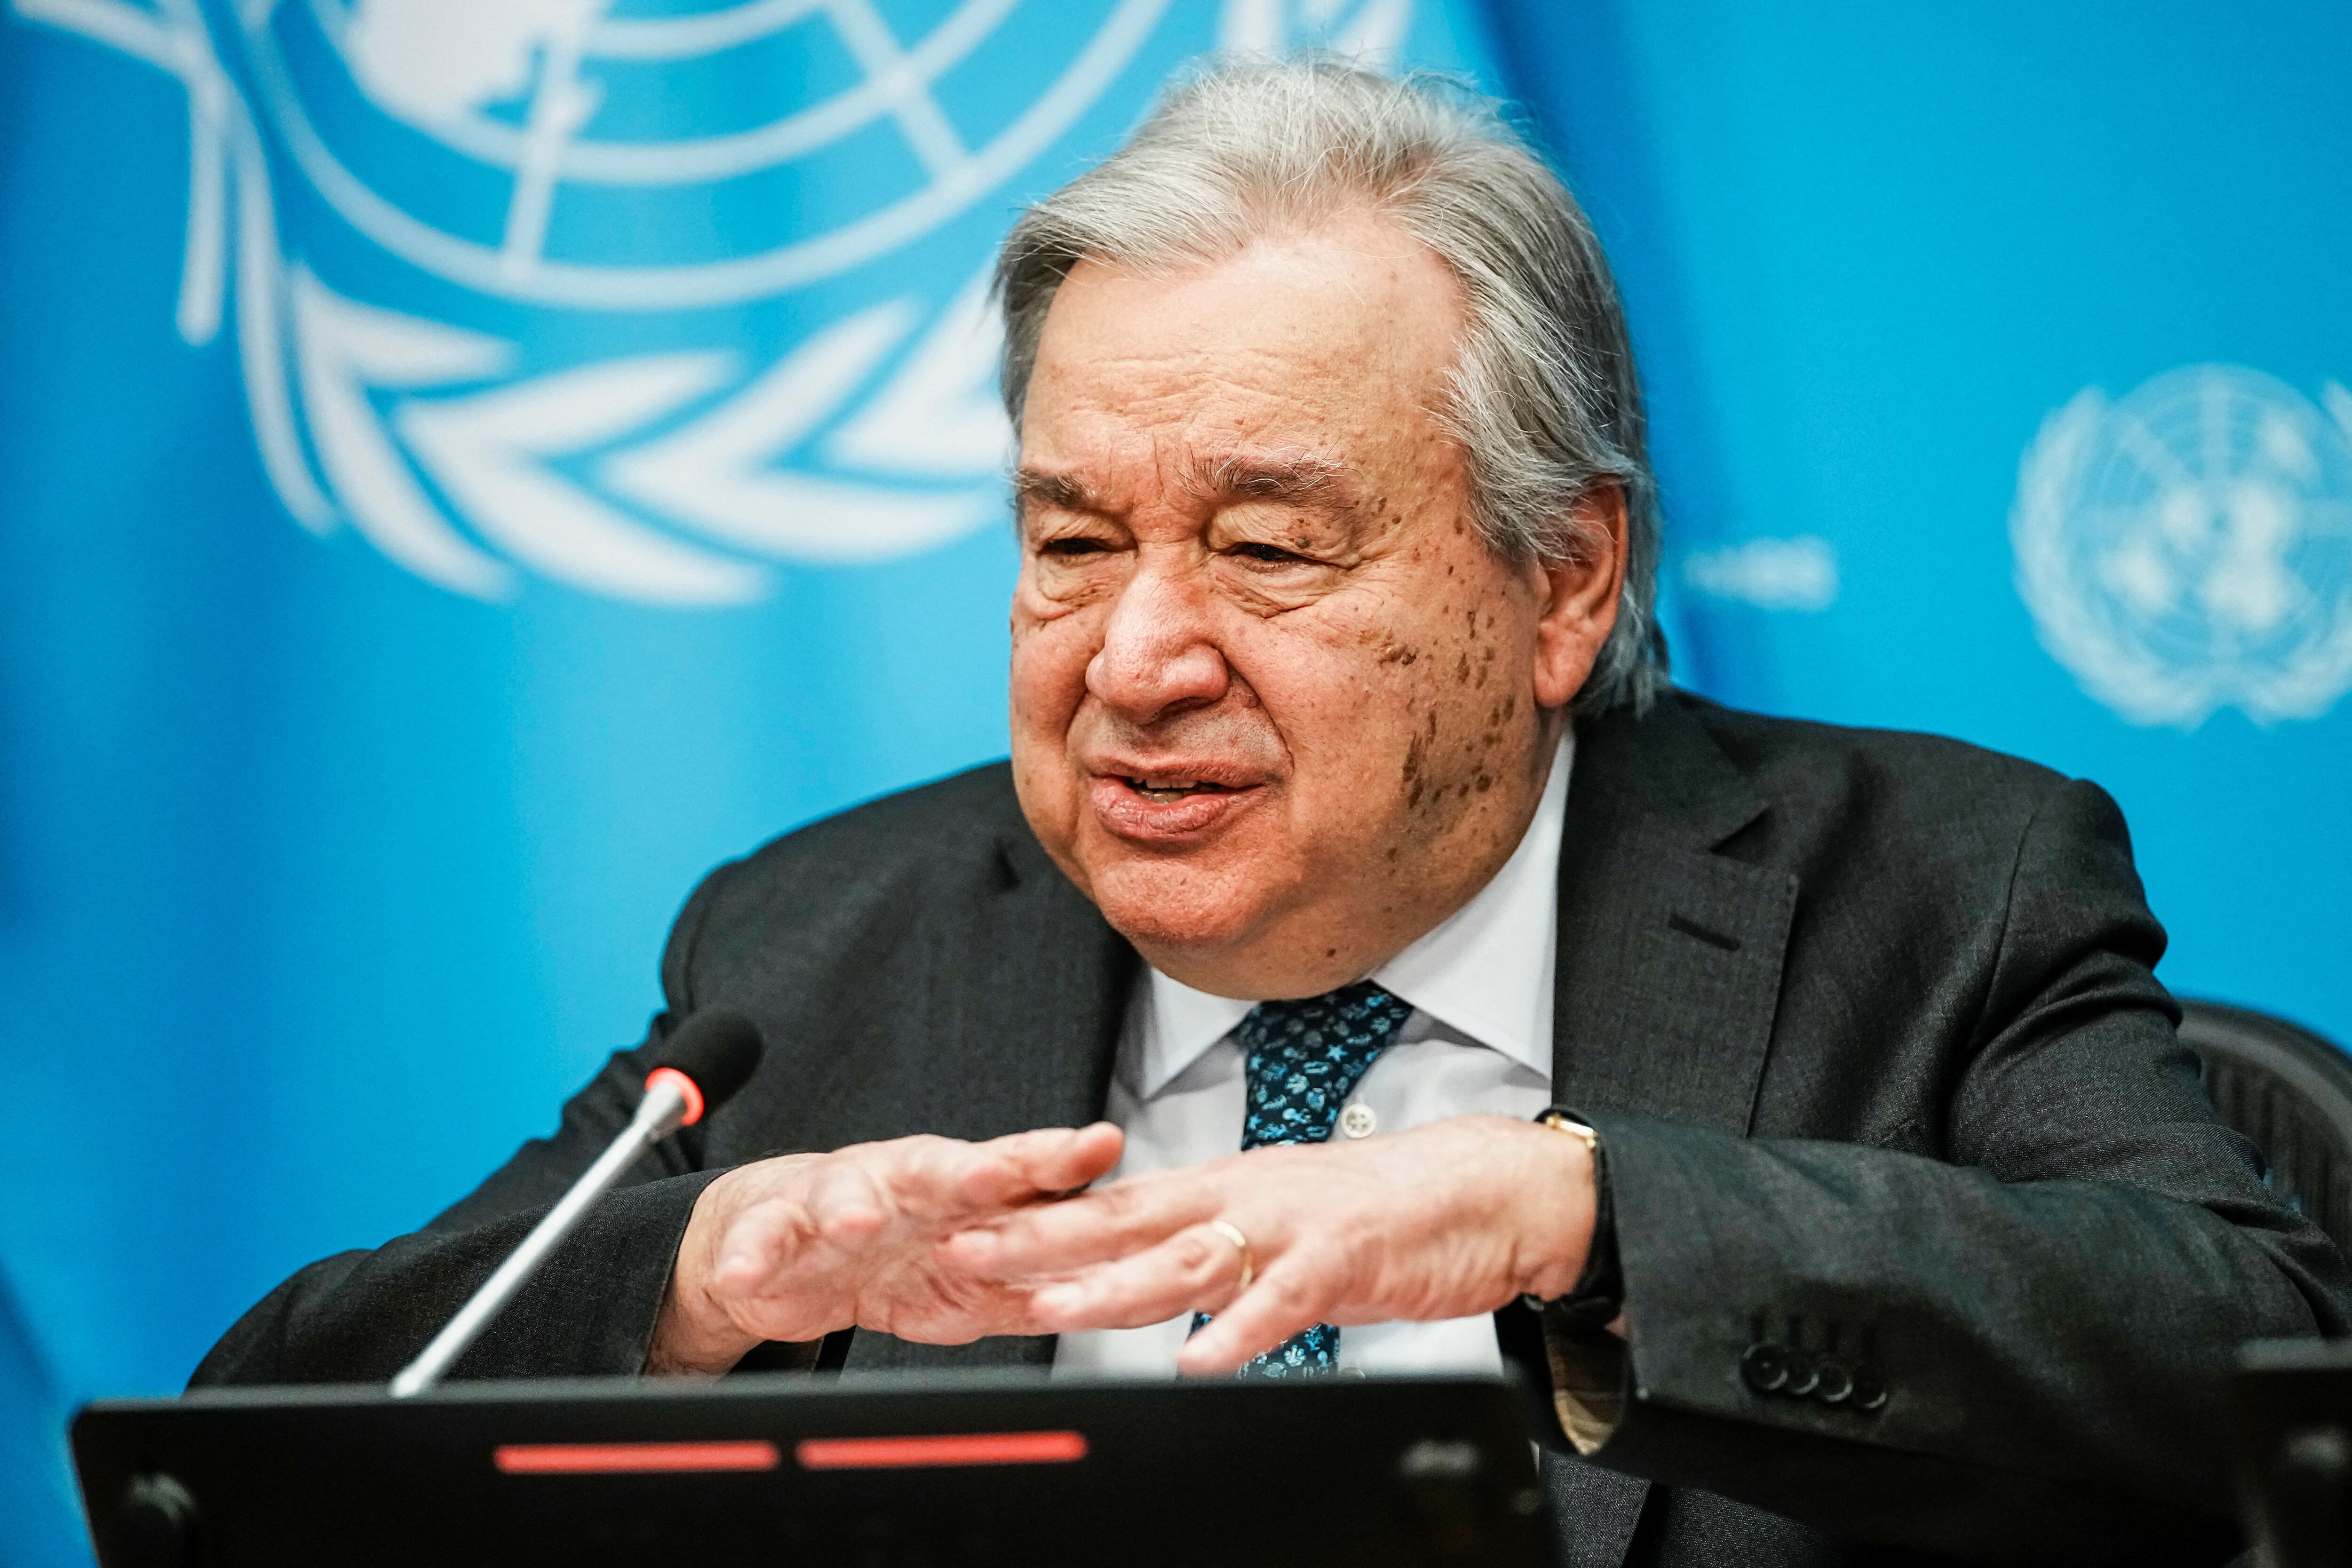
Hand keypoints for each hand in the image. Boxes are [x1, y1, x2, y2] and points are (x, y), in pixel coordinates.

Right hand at [647, 1123, 1123, 1374]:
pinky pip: (759, 1241)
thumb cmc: (891, 1251)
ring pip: (842, 1194)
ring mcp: (832, 1200)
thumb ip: (1029, 1285)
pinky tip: (745, 1271)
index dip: (1058, 1157)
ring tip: (856, 1225)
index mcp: (956, 1187)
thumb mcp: (968, 1277)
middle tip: (994, 1175)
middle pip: (937, 1167)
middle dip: (966, 1171)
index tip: (1101, 1144)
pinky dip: (749, 1257)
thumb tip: (1113, 1295)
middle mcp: (899, 1181)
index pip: (1018, 1166)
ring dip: (850, 1208)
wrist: (787, 1247)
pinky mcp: (770, 1228)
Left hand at [946, 1114, 1593, 1374]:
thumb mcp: (1281, 1216)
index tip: (969, 1225)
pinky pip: (1282, 1302)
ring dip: (1118, 1285)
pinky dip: (1240, 1331)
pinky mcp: (1343, 1260)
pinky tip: (1200, 1360)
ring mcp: (1292, 1226)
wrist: (1485, 1188)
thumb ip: (1215, 1243)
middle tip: (972, 1253)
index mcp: (1226, 1184)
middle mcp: (1246, 1195)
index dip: (1039, 1214)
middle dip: (1044, 1239)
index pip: (1116, 1199)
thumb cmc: (1382, 1208)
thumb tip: (1147, 1270)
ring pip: (1189, 1256)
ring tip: (1054, 1307)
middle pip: (1128, 1219)